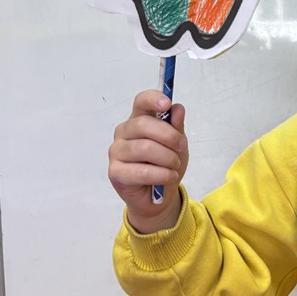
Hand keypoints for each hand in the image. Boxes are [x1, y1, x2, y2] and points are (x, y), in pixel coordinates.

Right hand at [108, 90, 189, 233]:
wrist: (159, 196)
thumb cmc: (166, 164)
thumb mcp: (178, 144)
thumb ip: (176, 127)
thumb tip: (177, 108)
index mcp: (138, 119)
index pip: (141, 101)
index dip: (153, 99)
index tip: (167, 104)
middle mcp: (123, 132)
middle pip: (144, 124)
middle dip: (169, 136)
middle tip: (182, 147)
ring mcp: (116, 152)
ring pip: (145, 148)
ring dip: (167, 158)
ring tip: (174, 166)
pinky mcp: (115, 172)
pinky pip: (142, 171)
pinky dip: (162, 174)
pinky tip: (169, 176)